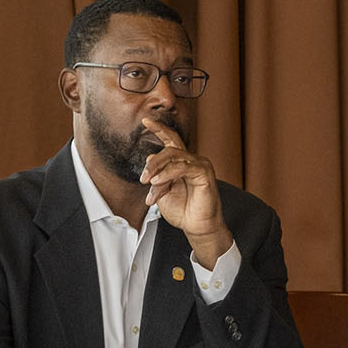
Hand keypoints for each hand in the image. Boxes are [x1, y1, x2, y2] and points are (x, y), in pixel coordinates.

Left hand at [138, 118, 233, 267]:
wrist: (197, 227)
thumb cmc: (182, 211)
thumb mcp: (162, 193)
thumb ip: (155, 176)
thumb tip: (149, 158)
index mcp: (182, 163)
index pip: (171, 140)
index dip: (159, 129)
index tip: (145, 120)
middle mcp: (191, 161)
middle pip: (170, 148)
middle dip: (153, 162)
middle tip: (142, 177)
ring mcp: (199, 165)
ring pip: (174, 157)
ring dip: (157, 169)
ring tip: (148, 183)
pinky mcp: (204, 173)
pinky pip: (183, 167)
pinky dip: (168, 174)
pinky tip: (158, 181)